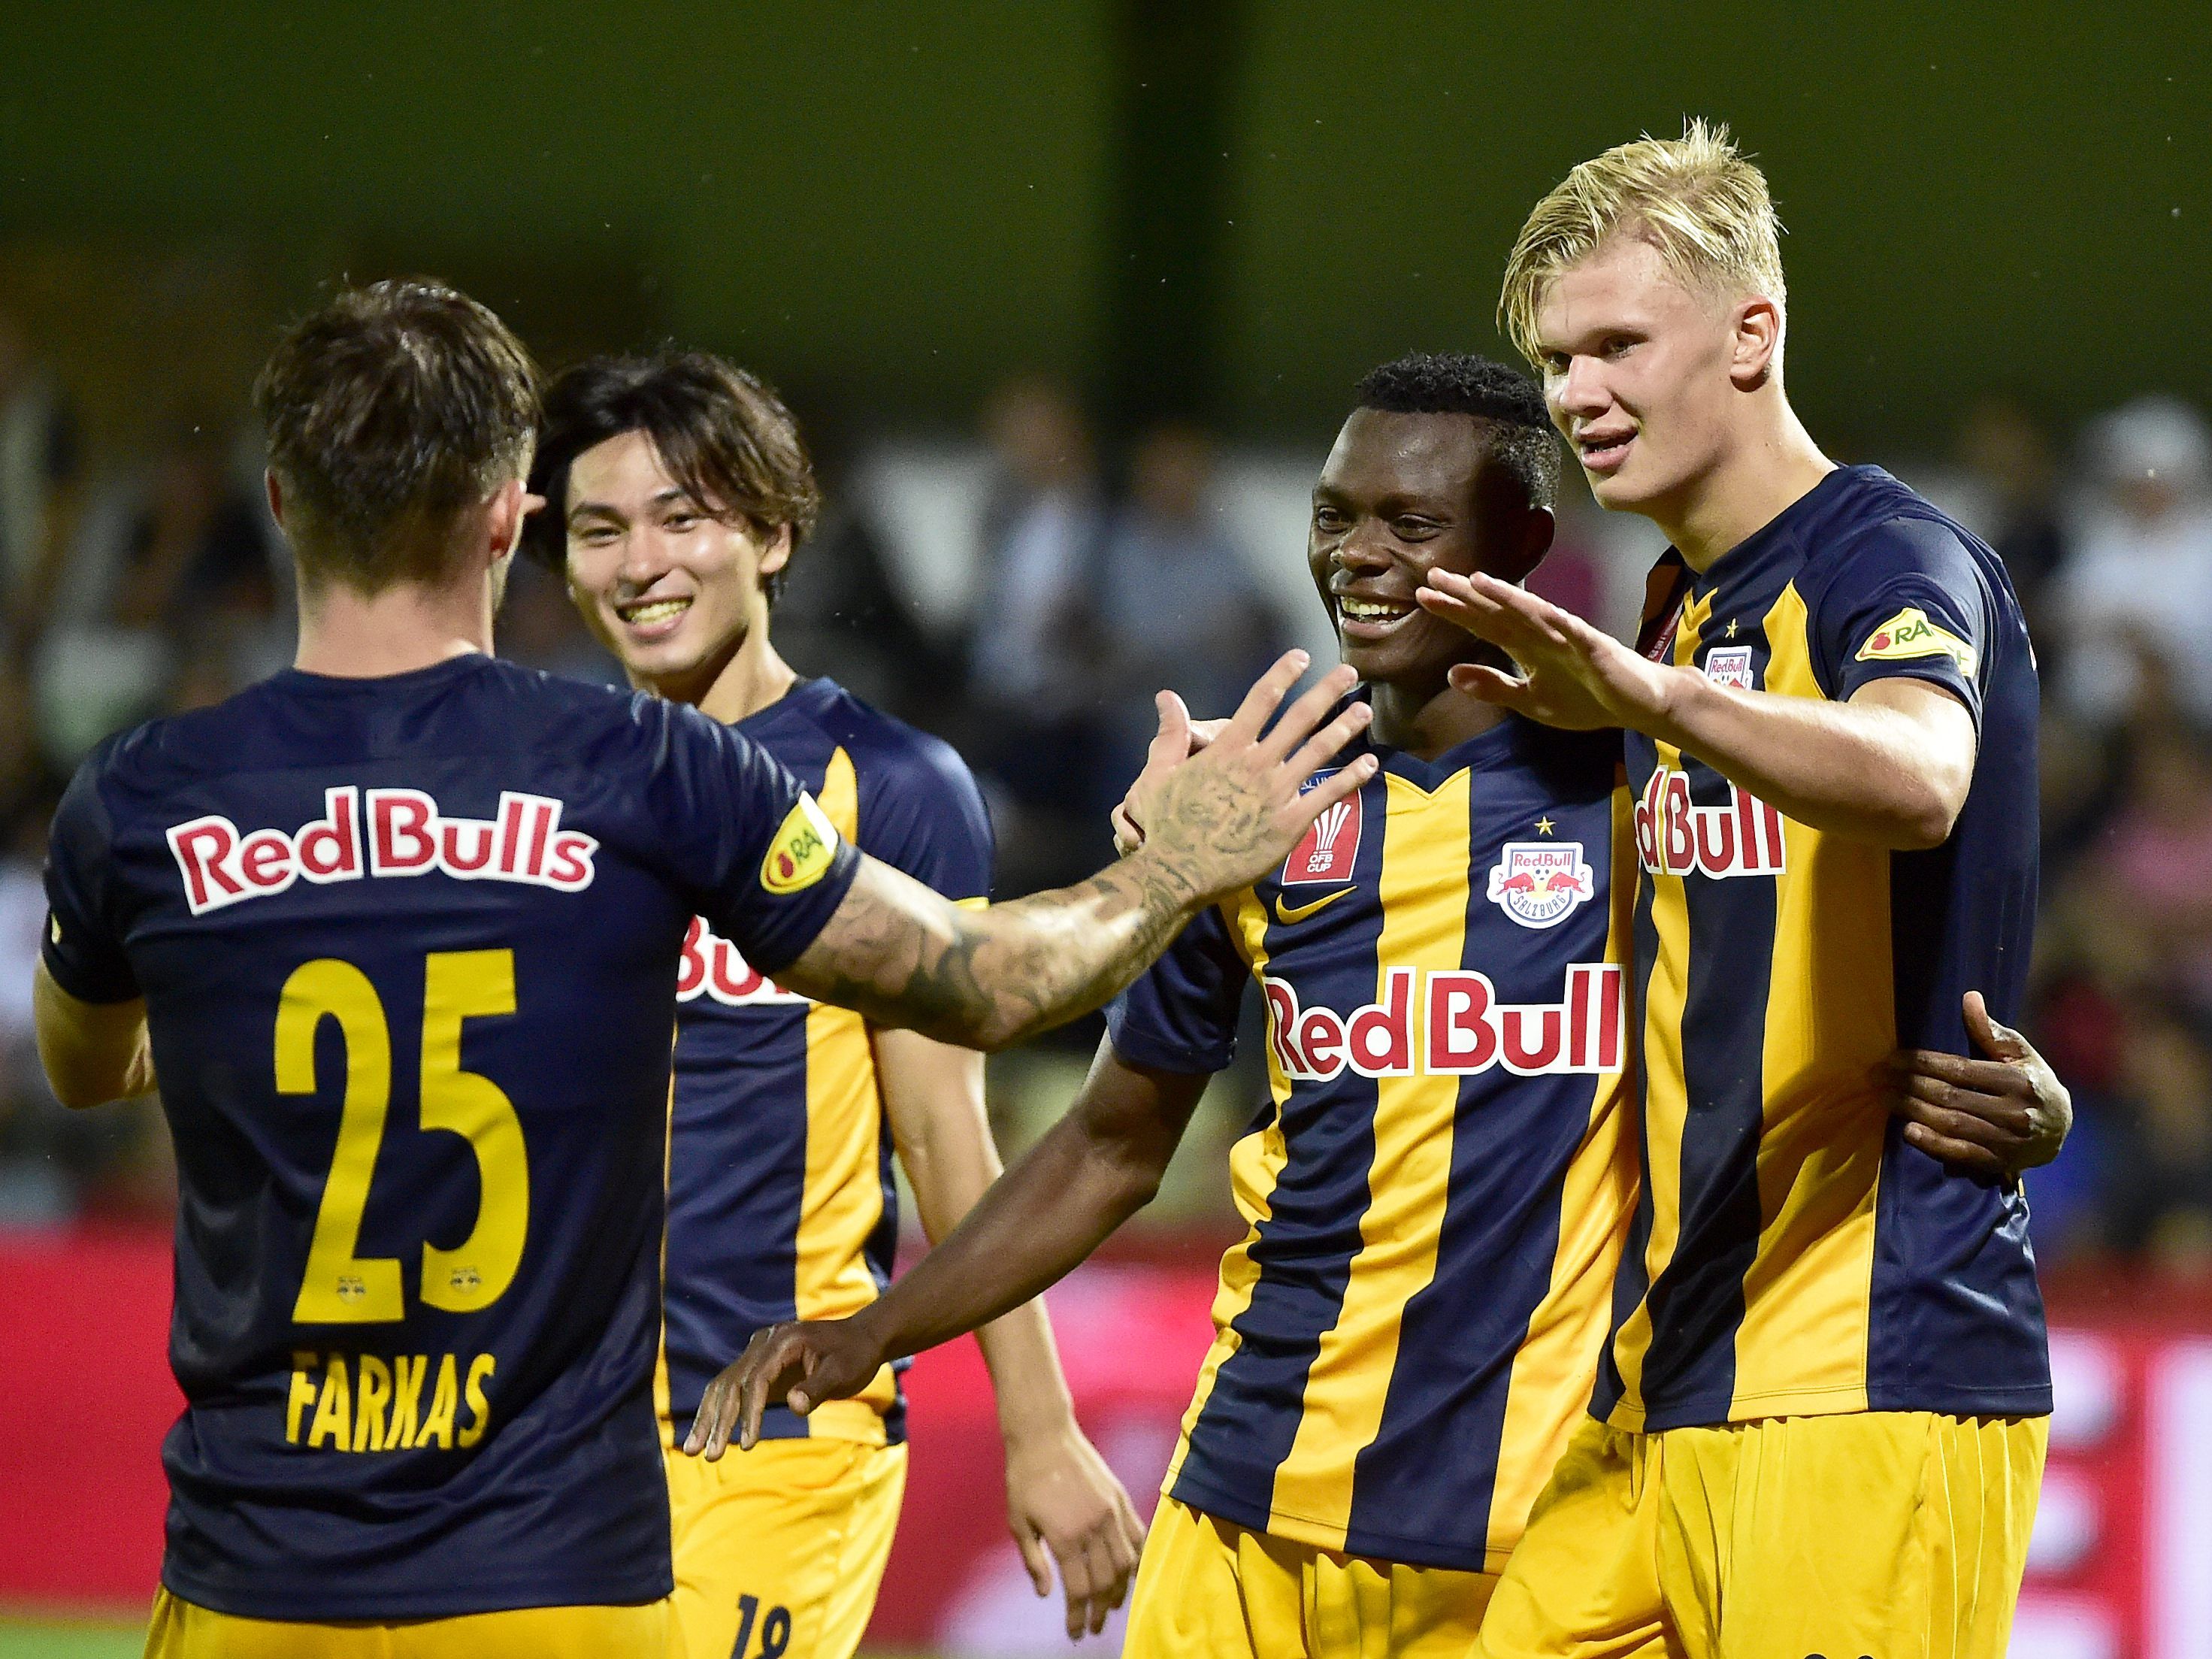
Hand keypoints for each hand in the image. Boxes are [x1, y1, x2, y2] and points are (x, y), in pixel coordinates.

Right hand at [683, 1315, 887, 1458]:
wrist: (862, 1339)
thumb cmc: (855, 1356)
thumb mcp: (843, 1373)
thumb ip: (817, 1389)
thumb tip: (793, 1407)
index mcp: (783, 1340)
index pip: (756, 1379)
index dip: (749, 1413)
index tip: (746, 1445)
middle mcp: (764, 1342)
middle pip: (732, 1383)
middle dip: (718, 1421)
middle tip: (707, 1456)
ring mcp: (759, 1353)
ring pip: (724, 1385)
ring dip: (708, 1417)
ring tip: (692, 1451)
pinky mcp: (760, 1367)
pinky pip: (733, 1388)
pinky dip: (719, 1411)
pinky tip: (709, 1435)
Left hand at [1003, 1420, 1146, 1638]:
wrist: (1045, 1435)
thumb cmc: (1024, 1479)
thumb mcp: (1018, 1523)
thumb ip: (1034, 1562)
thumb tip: (1046, 1595)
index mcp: (1064, 1537)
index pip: (1078, 1591)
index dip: (1077, 1617)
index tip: (1075, 1634)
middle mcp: (1093, 1527)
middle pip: (1105, 1582)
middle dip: (1100, 1610)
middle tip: (1094, 1626)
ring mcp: (1111, 1511)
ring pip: (1126, 1563)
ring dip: (1121, 1590)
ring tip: (1111, 1605)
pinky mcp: (1120, 1498)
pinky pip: (1137, 1536)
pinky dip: (1136, 1559)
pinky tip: (1129, 1573)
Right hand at [1126, 651, 1373, 902]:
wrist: (1180, 873)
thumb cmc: (1164, 827)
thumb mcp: (1158, 776)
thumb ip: (1170, 735)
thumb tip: (1166, 697)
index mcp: (1227, 750)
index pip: (1261, 701)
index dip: (1282, 675)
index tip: (1300, 657)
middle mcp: (1257, 765)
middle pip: (1300, 718)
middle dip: (1327, 691)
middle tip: (1349, 672)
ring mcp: (1278, 794)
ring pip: (1319, 751)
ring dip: (1345, 728)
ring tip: (1364, 710)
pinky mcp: (1291, 823)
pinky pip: (1329, 794)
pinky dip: (1351, 776)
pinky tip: (1369, 763)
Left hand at [1416, 569, 1676, 732]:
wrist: (1636, 706)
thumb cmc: (1586, 699)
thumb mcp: (1530, 701)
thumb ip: (1494, 686)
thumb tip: (1450, 674)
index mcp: (1525, 646)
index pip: (1483, 623)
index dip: (1454, 610)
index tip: (1422, 596)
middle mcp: (1541, 634)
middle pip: (1498, 611)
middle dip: (1467, 594)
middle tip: (1433, 575)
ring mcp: (1567, 636)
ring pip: (1530, 613)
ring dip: (1504, 597)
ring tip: (1475, 581)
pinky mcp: (1593, 646)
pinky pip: (1571, 630)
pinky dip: (1552, 618)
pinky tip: (1533, 607)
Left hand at [1882, 991, 2071, 1180]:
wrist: (2062, 1130)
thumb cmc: (2033, 1083)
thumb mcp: (2021, 1054)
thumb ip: (1991, 1031)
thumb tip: (1969, 997)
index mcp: (2016, 1080)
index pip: (1959, 1070)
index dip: (1922, 1063)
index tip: (1892, 1058)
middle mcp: (2013, 1111)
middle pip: (1950, 1096)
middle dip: (1908, 1084)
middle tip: (1875, 1076)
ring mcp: (2006, 1140)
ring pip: (1951, 1123)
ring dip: (1912, 1110)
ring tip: (1883, 1097)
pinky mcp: (1999, 1162)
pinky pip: (1961, 1154)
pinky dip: (1933, 1144)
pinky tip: (1908, 1131)